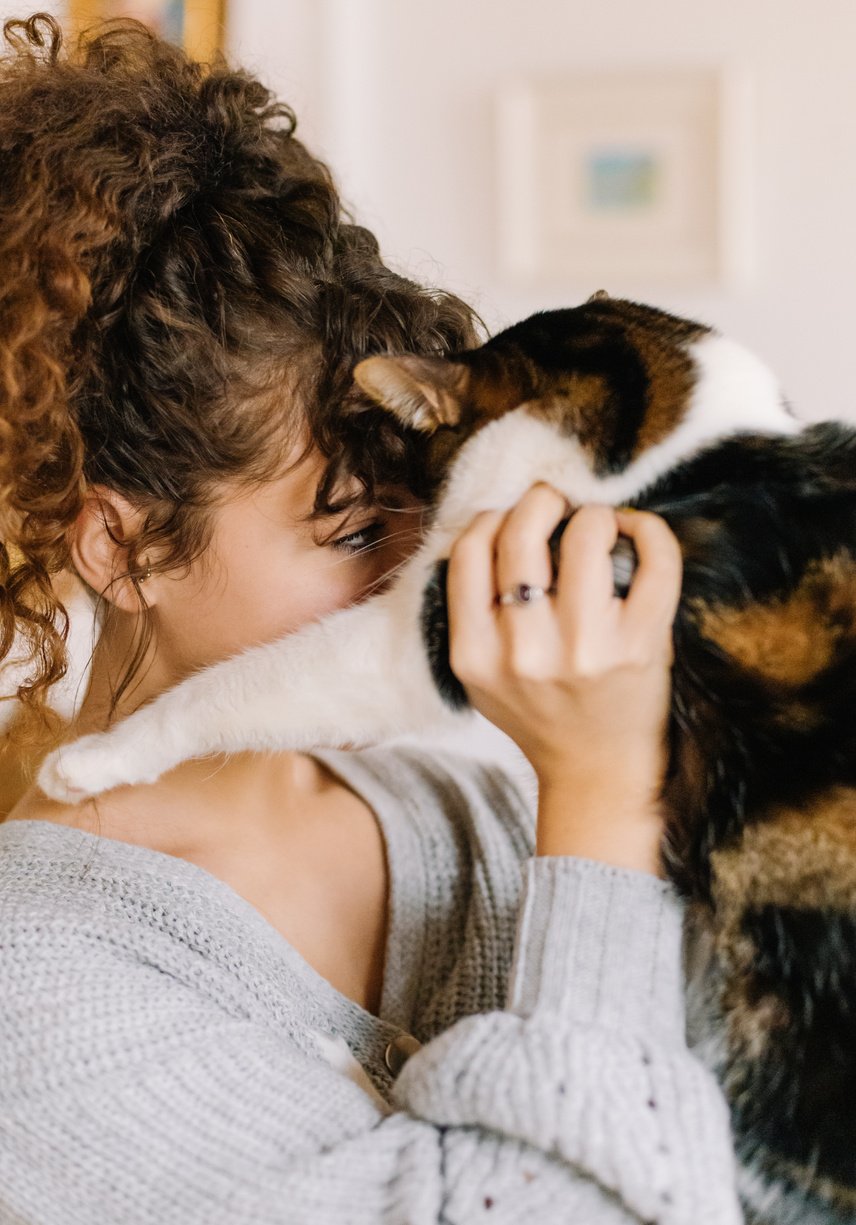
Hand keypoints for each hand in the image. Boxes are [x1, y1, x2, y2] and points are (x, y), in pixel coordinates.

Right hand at [446, 485, 681, 872]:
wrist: (597, 772)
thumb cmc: (541, 712)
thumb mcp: (482, 675)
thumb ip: (475, 612)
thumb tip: (496, 524)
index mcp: (475, 654)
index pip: (469, 551)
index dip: (492, 518)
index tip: (512, 519)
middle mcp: (524, 651)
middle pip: (520, 532)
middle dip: (541, 500)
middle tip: (556, 504)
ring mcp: (584, 648)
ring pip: (585, 534)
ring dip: (594, 515)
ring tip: (598, 526)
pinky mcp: (639, 645)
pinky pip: (654, 561)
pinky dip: (648, 531)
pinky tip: (637, 534)